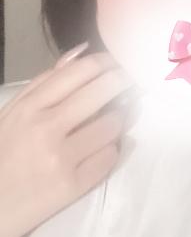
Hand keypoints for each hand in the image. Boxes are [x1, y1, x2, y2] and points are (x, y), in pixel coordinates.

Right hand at [0, 47, 133, 236]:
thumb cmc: (1, 154)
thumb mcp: (13, 113)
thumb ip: (46, 82)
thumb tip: (84, 50)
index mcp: (29, 107)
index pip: (83, 71)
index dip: (109, 62)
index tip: (120, 63)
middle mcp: (46, 128)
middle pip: (105, 90)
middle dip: (125, 82)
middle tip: (133, 82)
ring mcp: (62, 158)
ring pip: (114, 124)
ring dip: (119, 119)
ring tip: (112, 120)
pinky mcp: (73, 186)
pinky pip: (111, 156)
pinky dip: (111, 149)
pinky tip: (101, 148)